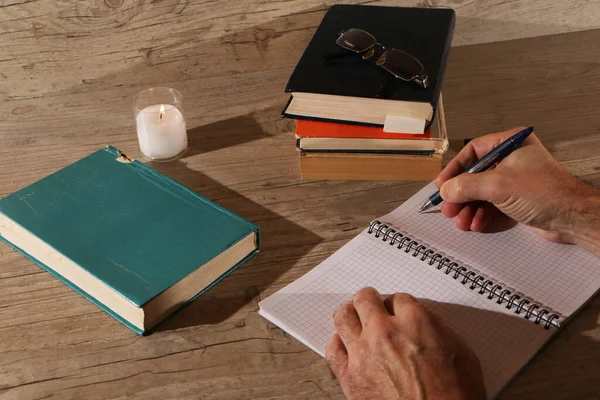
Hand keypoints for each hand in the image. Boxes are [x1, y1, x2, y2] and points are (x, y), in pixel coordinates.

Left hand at [325, 287, 485, 399]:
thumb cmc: (456, 395)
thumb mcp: (461, 351)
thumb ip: (437, 328)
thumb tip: (423, 322)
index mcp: (415, 322)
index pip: (397, 299)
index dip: (398, 305)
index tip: (397, 310)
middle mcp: (385, 332)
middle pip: (365, 299)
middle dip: (370, 299)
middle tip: (371, 303)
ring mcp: (364, 353)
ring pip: (343, 317)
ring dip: (350, 313)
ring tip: (354, 316)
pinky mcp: (350, 376)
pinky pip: (333, 349)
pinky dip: (338, 342)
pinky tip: (344, 343)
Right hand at [435, 128, 599, 251]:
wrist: (573, 218)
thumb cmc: (546, 193)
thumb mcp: (498, 186)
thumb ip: (467, 186)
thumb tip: (445, 190)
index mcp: (510, 144)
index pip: (474, 151)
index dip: (455, 168)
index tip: (442, 184)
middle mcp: (513, 160)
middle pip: (476, 175)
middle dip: (461, 195)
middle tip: (448, 208)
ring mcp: (516, 181)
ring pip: (482, 193)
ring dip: (469, 209)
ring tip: (461, 222)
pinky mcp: (519, 200)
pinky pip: (493, 206)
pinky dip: (482, 215)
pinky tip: (476, 225)